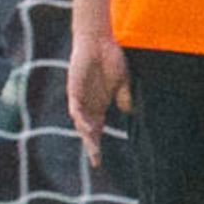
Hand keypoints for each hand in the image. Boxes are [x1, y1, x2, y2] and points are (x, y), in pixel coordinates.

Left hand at [66, 31, 129, 168]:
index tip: (98, 162)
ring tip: (92, 147)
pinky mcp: (74, 88)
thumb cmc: (110, 59)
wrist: (99, 41)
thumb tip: (128, 111)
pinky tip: (86, 127)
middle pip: (88, 130)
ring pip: (80, 121)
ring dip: (86, 134)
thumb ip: (123, 96)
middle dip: (91, 145)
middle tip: (96, 161)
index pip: (96, 130)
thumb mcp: (122, 82)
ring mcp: (80, 97)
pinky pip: (75, 107)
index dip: (96, 145)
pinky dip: (80, 118)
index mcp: (98, 105)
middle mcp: (88, 104)